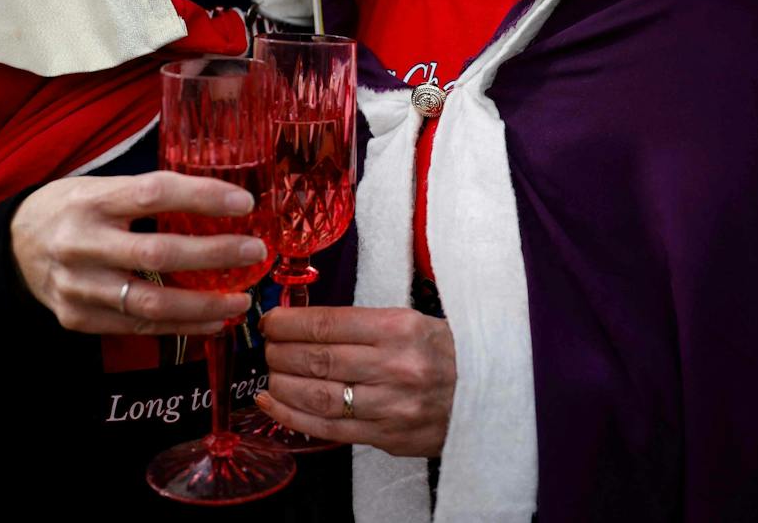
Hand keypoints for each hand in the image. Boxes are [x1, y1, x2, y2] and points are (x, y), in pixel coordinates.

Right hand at [9, 171, 262, 336]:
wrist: (12, 247)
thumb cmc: (70, 209)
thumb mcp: (98, 186)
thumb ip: (146, 194)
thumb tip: (219, 200)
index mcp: (91, 200)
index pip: (154, 193)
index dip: (202, 197)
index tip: (245, 204)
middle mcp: (82, 243)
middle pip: (159, 253)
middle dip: (215, 255)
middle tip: (255, 252)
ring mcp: (78, 287)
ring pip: (151, 303)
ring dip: (204, 305)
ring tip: (241, 299)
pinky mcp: (78, 319)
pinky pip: (138, 327)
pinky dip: (181, 327)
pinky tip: (212, 321)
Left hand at [255, 305, 455, 457]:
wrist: (491, 394)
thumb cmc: (446, 353)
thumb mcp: (413, 322)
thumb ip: (363, 325)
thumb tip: (305, 325)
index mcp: (400, 328)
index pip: (328, 324)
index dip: (289, 324)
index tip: (270, 321)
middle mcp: (395, 366)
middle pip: (318, 360)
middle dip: (280, 353)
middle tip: (266, 348)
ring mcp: (391, 406)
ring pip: (319, 396)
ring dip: (283, 385)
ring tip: (269, 375)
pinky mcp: (388, 437)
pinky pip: (330, 429)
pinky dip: (294, 416)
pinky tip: (273, 404)